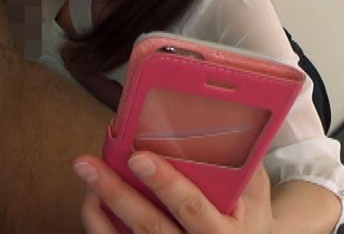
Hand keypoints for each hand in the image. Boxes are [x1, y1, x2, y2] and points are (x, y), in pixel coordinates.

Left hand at [74, 152, 275, 233]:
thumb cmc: (249, 220)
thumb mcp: (257, 197)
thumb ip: (245, 168)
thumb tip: (226, 121)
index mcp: (223, 233)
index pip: (190, 207)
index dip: (164, 183)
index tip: (139, 156)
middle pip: (149, 225)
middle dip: (117, 193)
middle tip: (90, 162)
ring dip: (101, 204)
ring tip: (86, 171)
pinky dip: (100, 225)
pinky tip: (91, 199)